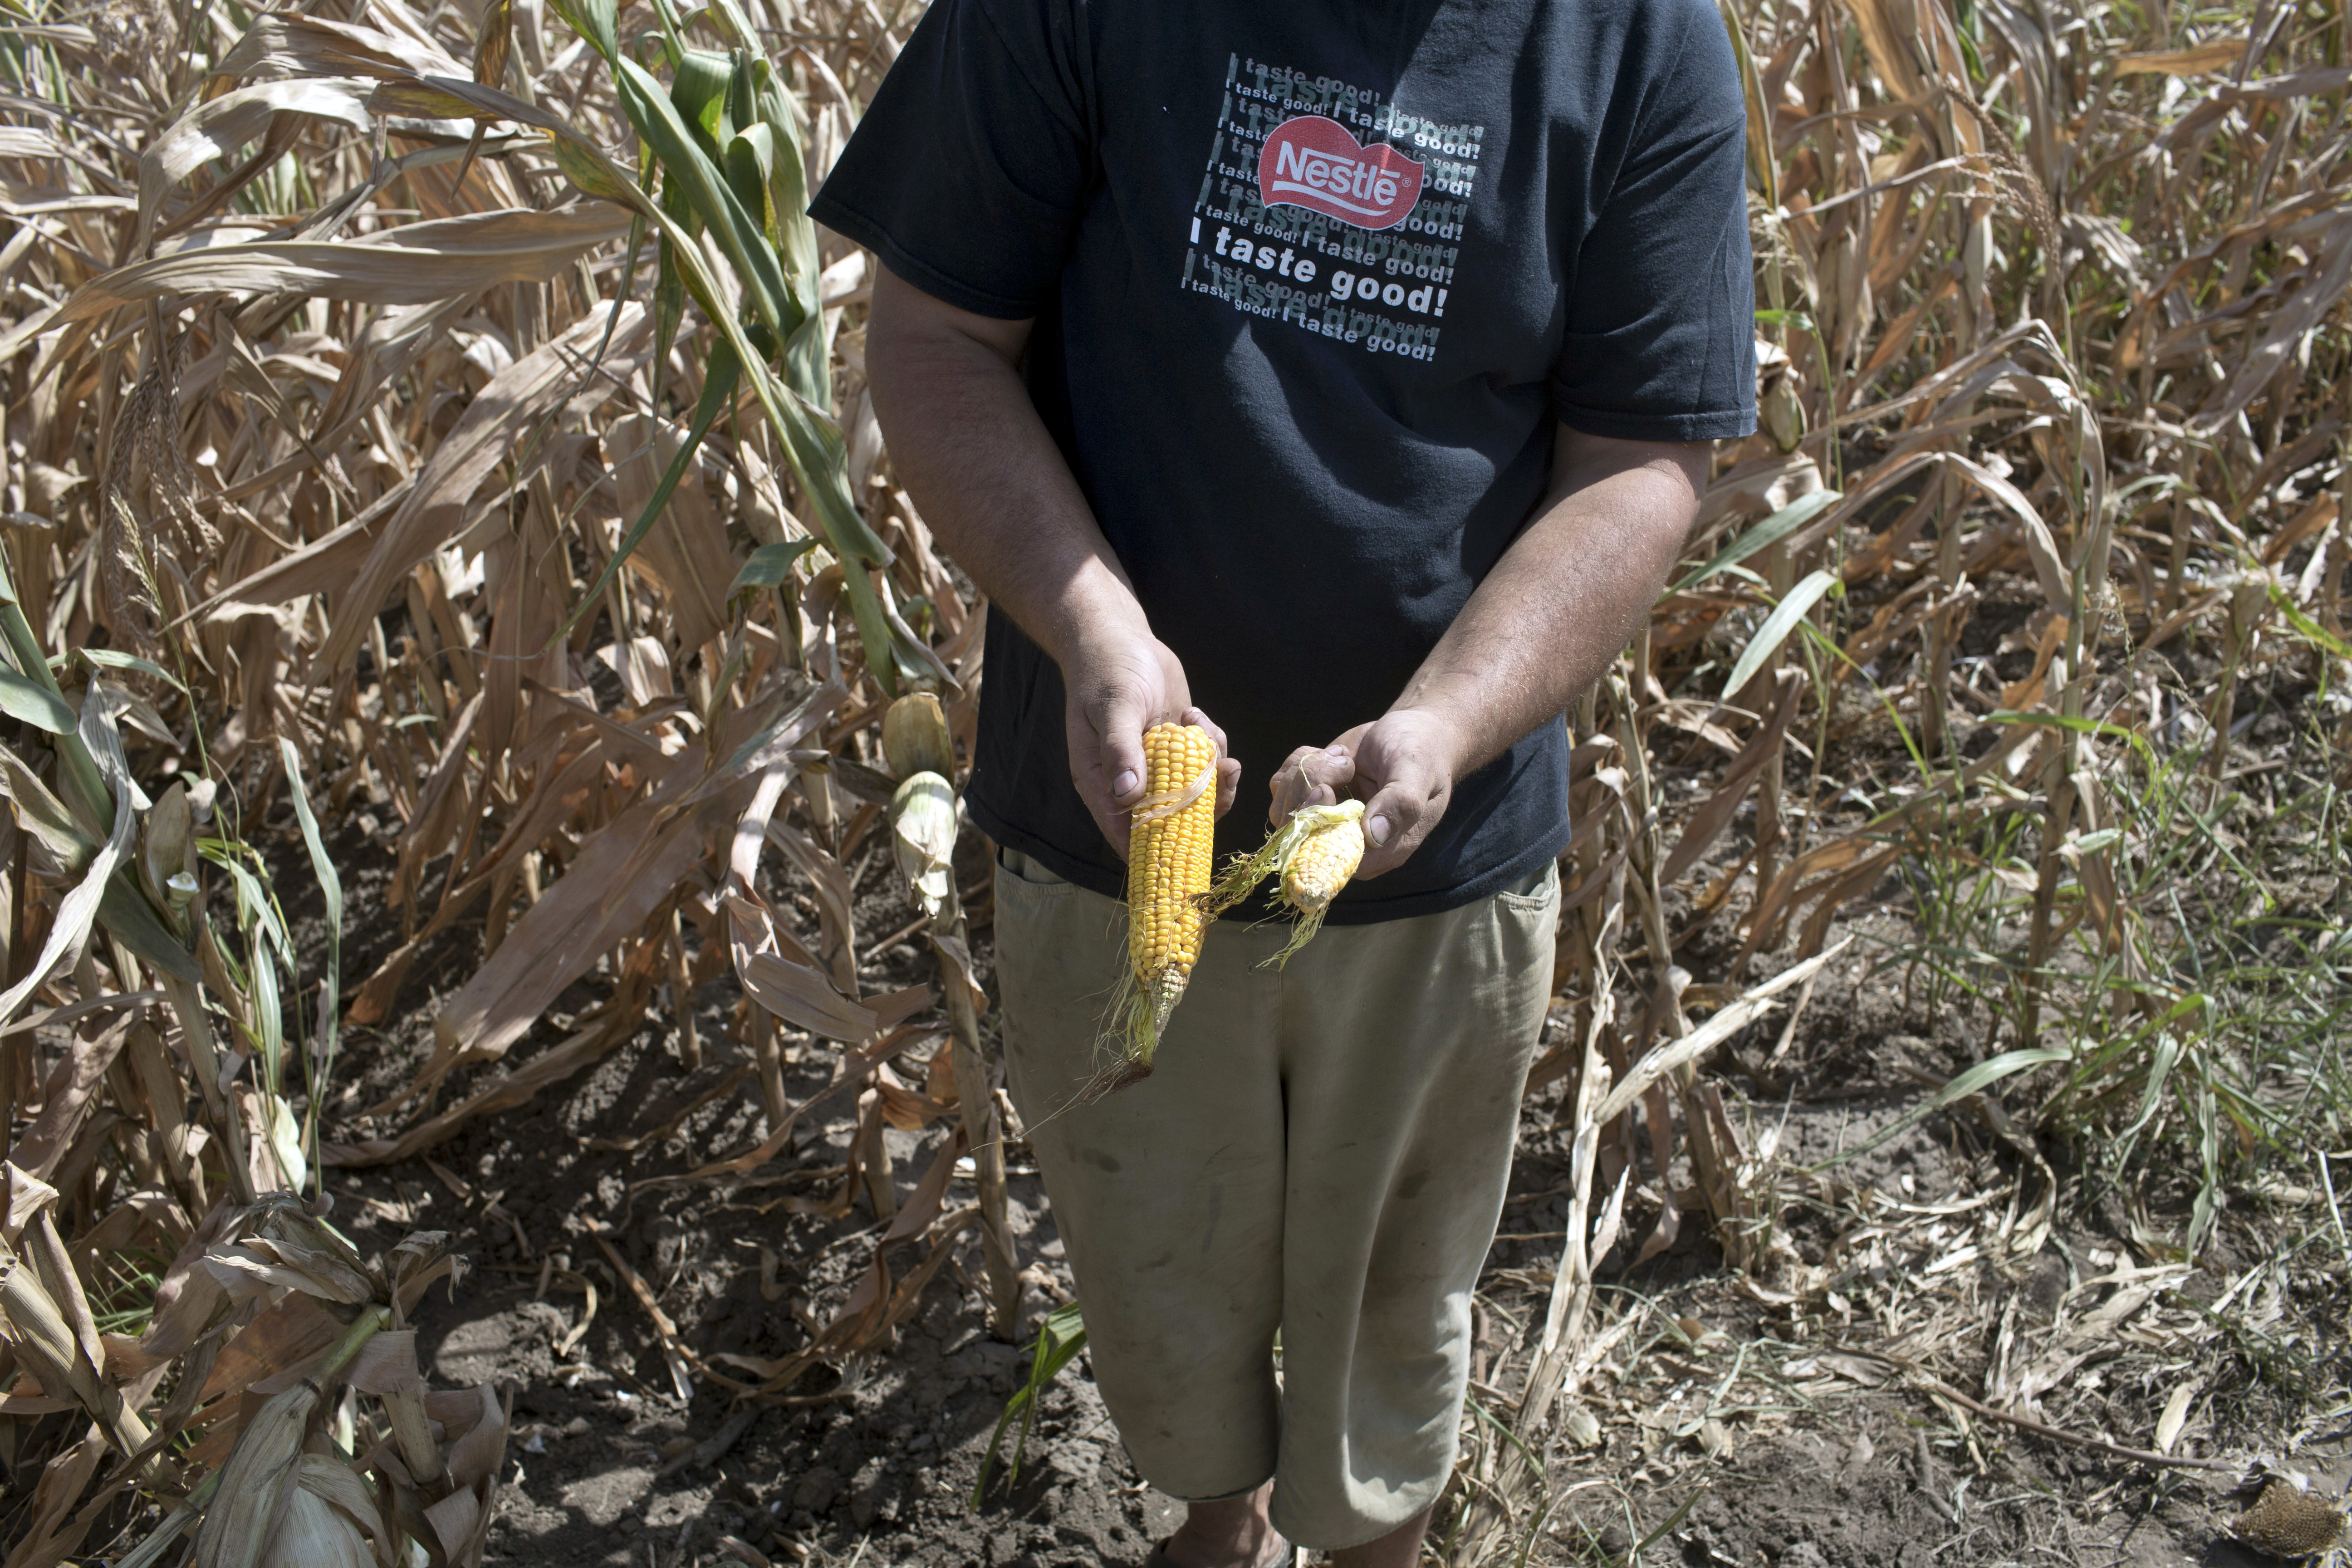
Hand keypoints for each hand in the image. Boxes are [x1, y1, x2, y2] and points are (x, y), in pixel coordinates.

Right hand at [1061, 623, 1240, 858]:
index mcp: (1102, 782)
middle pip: (1170, 821)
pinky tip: (1195, 717)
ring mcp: (1158, 767)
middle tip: (1220, 774)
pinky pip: (1205, 765)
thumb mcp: (1114, 707)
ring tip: (1201, 729)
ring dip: (1211, 770)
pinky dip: (1211, 746)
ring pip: (1196, 794)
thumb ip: (1120, 750)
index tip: (1189, 846)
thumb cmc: (1106, 671)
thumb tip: (1127, 795)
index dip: (1155, 848)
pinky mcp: (1179, 749)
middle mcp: (1130, 782)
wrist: (1119, 639)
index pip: (1125, 832)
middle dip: (1203, 806)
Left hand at [1269, 708, 1465, 878]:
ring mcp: (1325, 820)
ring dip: (1307, 772)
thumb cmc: (1422, 752)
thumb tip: (1374, 836)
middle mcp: (1346, 842)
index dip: (1317, 828)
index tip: (1328, 790)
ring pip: (1283, 809)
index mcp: (1380, 851)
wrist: (1412, 730)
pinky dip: (1302, 762)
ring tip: (1344, 759)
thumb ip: (1399, 803)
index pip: (1329, 860)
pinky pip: (1282, 786)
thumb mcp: (1416, 772)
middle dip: (1309, 789)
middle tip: (1344, 764)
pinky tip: (1334, 755)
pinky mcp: (1310, 797)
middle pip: (1297, 835)